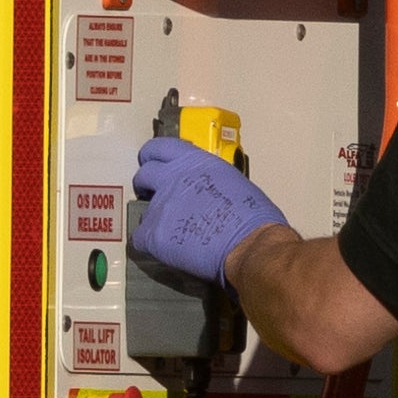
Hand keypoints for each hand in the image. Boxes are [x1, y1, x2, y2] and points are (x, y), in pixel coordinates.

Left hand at [129, 136, 286, 281]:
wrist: (252, 245)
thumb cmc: (256, 219)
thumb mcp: (236, 184)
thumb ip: (212, 182)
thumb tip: (207, 193)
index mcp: (195, 163)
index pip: (159, 148)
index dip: (153, 157)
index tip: (155, 165)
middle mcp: (173, 178)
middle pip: (143, 175)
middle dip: (146, 185)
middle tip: (156, 197)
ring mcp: (161, 206)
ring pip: (145, 211)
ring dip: (157, 219)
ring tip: (177, 233)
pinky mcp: (154, 234)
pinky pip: (141, 238)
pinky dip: (152, 244)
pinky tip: (170, 250)